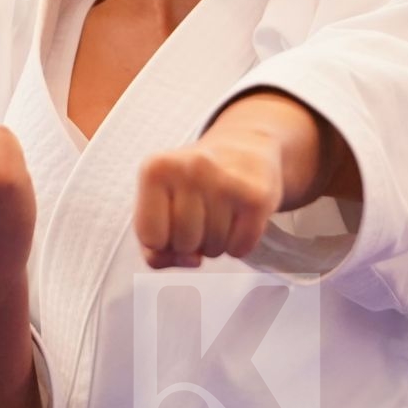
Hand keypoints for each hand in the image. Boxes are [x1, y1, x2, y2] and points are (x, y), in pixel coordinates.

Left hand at [134, 129, 284, 268]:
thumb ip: (154, 249)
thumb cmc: (193, 183)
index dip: (163, 241)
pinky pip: (240, 249)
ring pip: (213, 250)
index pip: (150, 238)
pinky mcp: (256, 197)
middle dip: (191, 243)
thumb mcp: (159, 204)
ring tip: (220, 214)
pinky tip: (238, 220)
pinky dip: (238, 246)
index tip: (173, 218)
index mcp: (156, 169)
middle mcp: (191, 169)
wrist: (245, 146)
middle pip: (183, 245)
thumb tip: (191, 261)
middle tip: (201, 216)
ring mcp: (226, 181)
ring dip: (215, 244)